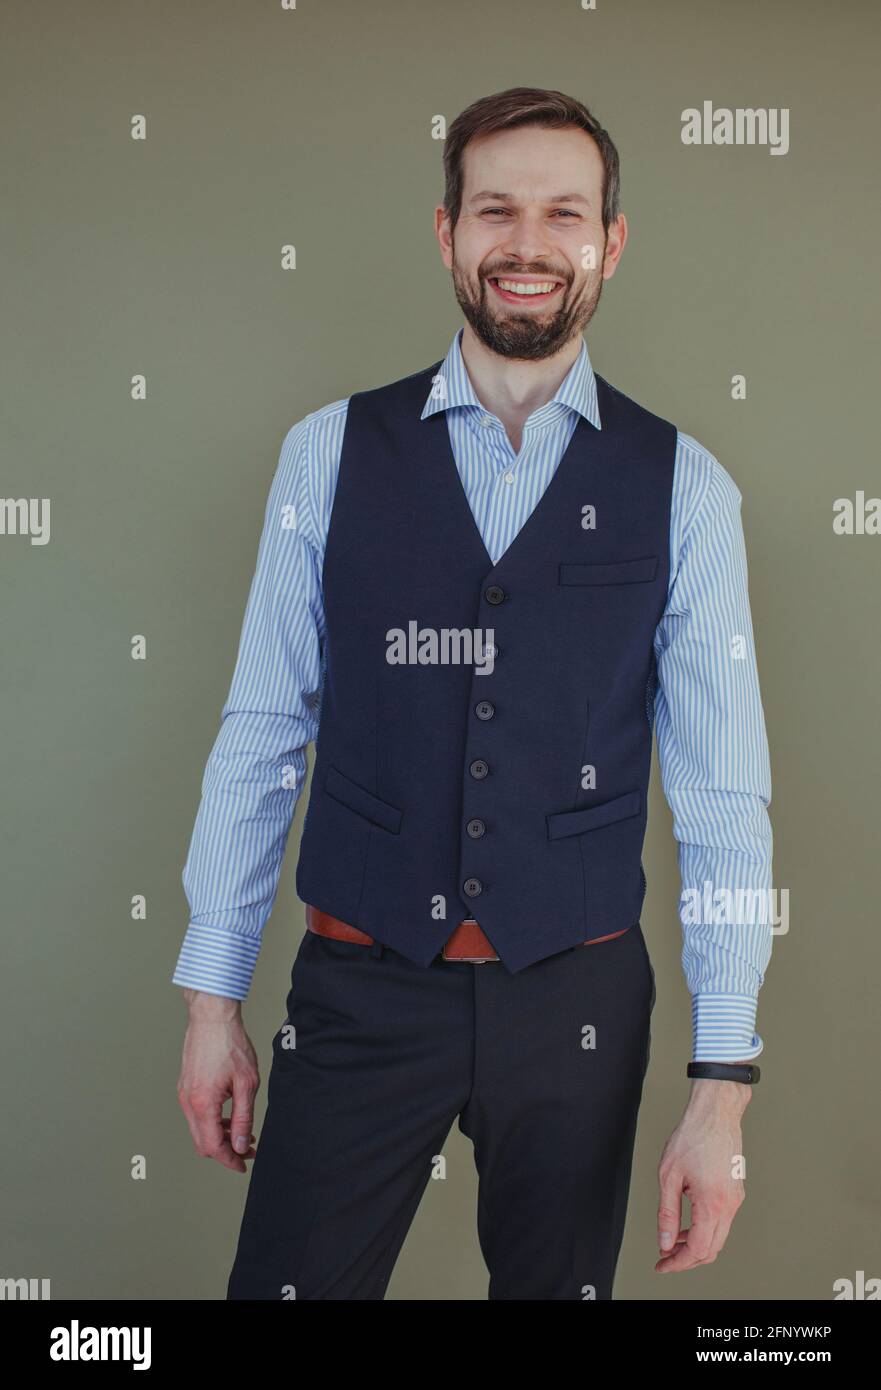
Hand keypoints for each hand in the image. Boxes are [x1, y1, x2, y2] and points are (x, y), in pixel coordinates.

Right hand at [176, 989, 259, 1172]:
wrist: (212, 1017)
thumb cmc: (230, 1044)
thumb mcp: (246, 1083)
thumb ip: (243, 1118)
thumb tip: (241, 1145)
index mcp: (203, 1104)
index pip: (213, 1147)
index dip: (230, 1160)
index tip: (244, 1165)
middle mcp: (188, 1102)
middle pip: (203, 1143)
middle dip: (225, 1151)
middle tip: (248, 1150)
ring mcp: (184, 1094)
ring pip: (199, 1129)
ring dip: (220, 1136)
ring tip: (244, 1132)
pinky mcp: (186, 1086)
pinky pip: (196, 1114)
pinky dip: (212, 1122)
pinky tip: (230, 1115)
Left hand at [655, 1074, 751, 1272]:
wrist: (716, 1113)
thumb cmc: (692, 1137)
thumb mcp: (669, 1176)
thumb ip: (667, 1213)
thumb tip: (665, 1242)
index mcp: (712, 1204)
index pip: (698, 1250)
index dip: (678, 1263)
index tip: (662, 1264)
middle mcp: (729, 1206)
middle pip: (711, 1249)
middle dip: (687, 1259)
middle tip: (665, 1257)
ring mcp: (736, 1199)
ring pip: (718, 1237)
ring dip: (696, 1244)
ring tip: (672, 1240)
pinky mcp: (736, 1192)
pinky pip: (722, 1222)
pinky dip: (705, 1229)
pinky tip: (687, 1222)